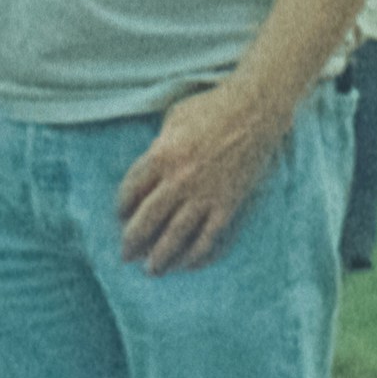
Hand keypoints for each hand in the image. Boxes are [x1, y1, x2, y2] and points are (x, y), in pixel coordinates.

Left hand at [115, 88, 275, 271]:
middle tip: (126, 255)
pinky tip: (187, 264)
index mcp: (161, 155)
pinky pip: (208, 237)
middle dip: (133, 241)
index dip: (122, 207)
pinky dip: (196, 254)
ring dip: (160, 256)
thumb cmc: (213, 107)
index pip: (131, 190)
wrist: (255, 110)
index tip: (120, 217)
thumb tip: (151, 164)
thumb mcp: (175, 118)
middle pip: (147, 219)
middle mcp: (178, 180)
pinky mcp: (227, 204)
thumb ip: (160, 144)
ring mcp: (204, 195)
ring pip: (175, 235)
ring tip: (152, 270)